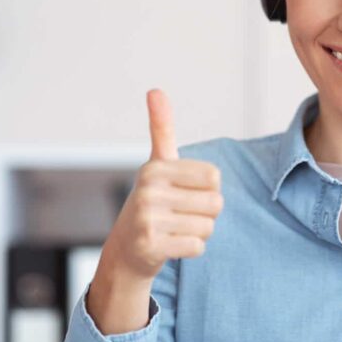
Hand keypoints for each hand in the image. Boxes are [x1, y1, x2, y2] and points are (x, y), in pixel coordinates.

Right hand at [97, 88, 224, 283]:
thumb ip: (161, 129)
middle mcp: (148, 190)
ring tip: (175, 230)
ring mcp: (147, 219)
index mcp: (155, 167)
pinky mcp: (151, 246)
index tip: (185, 193)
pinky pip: (198, 246)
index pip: (214, 178)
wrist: (126, 250)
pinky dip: (191, 249)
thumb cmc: (152, 202)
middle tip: (180, 215)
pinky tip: (171, 245)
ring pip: (208, 226)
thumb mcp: (157, 164)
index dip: (207, 189)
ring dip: (198, 232)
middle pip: (215, 203)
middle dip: (205, 213)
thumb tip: (155, 90)